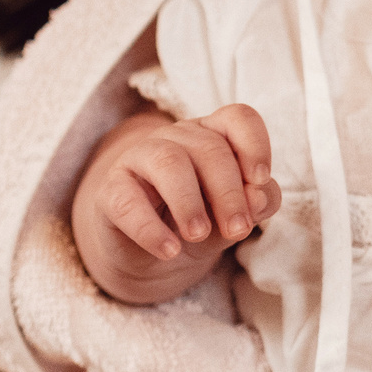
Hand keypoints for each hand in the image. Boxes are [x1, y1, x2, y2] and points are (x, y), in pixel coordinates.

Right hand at [70, 106, 275, 304]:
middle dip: (228, 191)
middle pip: (209, 148)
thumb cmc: (201, 221)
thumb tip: (259, 197)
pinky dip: (149, 228)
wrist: (153, 253)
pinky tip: (169, 250)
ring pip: (168, 161)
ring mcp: (140, 158)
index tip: (261, 179)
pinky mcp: (111, 190)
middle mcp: (177, 138)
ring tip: (199, 234)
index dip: (254, 144)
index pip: (238, 118)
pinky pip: (127, 200)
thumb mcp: (235, 215)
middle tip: (237, 229)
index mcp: (214, 136)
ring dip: (189, 202)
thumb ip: (257, 203)